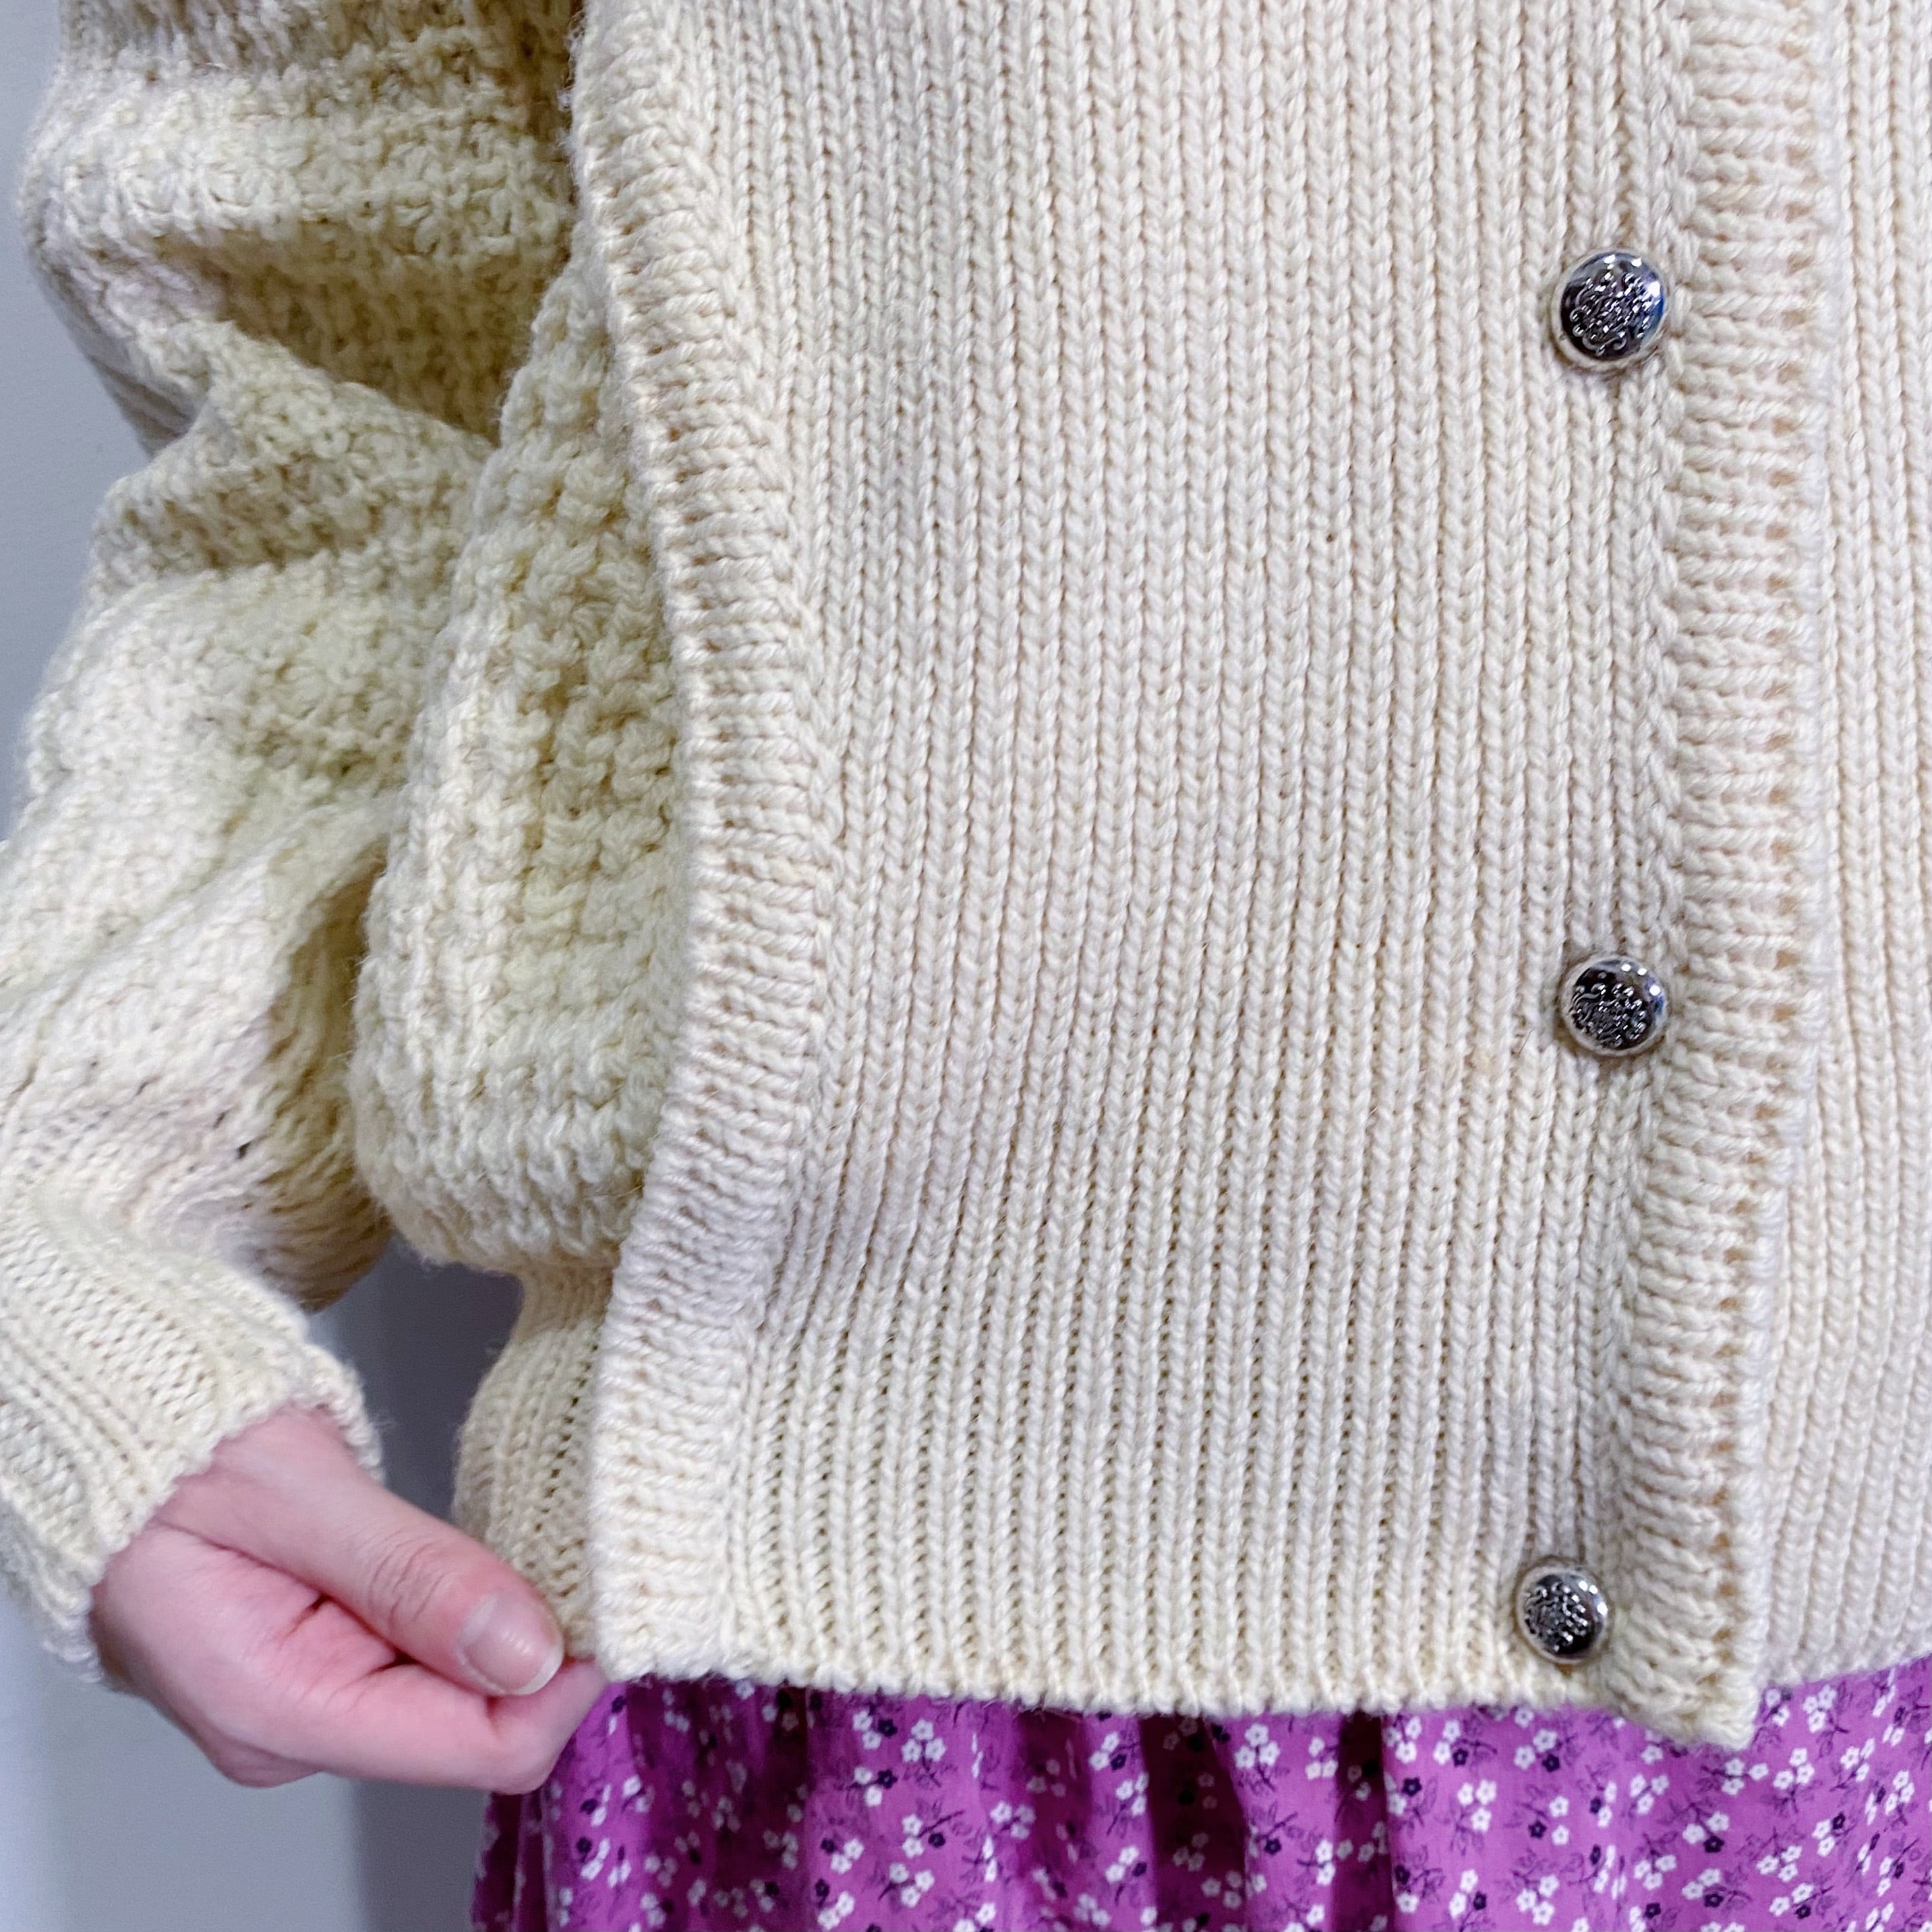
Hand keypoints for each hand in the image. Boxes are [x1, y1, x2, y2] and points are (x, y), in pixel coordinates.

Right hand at [87, 1401, 606, 1790]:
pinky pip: (433, 1663)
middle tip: (571, 1548)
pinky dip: (470, 1613)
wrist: (117, 1433)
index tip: (606, 1592)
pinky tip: (474, 1559)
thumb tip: (529, 1652)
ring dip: (507, 1627)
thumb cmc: (181, 1449)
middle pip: (481, 1728)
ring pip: (464, 1695)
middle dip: (540, 1651)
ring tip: (519, 1542)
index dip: (564, 1679)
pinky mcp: (325, 1669)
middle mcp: (295, 1731)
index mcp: (279, 1708)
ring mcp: (310, 1703)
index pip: (481, 1746)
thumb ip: (412, 1575)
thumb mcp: (298, 1491)